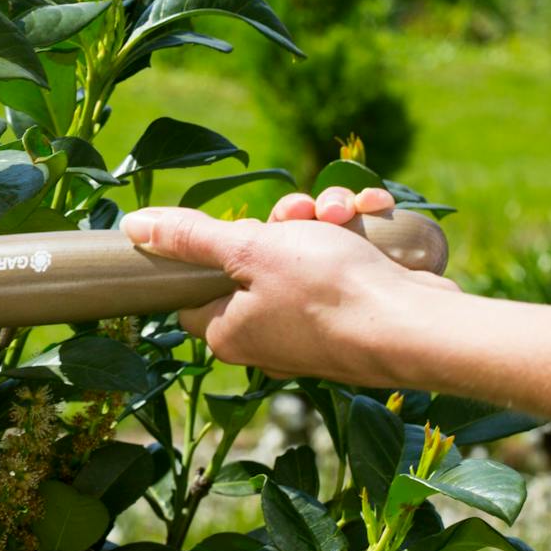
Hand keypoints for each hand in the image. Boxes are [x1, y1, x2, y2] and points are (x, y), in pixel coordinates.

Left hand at [119, 189, 457, 384]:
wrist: (416, 327)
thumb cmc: (326, 292)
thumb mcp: (248, 250)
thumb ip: (190, 238)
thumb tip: (134, 227)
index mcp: (229, 332)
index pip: (194, 291)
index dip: (211, 251)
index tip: (237, 228)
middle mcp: (268, 339)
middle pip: (254, 263)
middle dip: (281, 223)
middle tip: (301, 212)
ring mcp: (315, 329)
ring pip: (304, 255)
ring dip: (323, 221)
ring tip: (345, 213)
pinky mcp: (356, 314)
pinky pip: (343, 265)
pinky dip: (356, 235)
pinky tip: (371, 215)